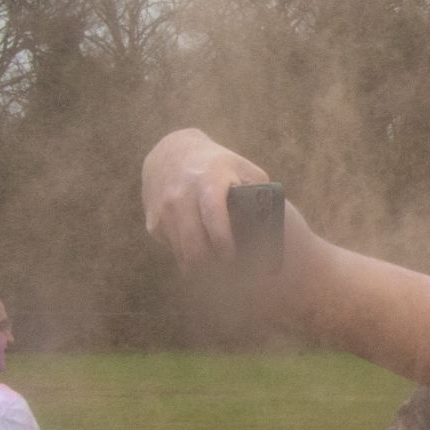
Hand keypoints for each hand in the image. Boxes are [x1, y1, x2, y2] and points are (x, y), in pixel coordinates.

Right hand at [142, 129, 271, 269]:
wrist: (171, 153)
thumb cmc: (217, 165)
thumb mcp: (241, 167)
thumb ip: (260, 190)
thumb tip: (276, 221)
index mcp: (207, 181)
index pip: (213, 216)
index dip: (223, 241)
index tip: (234, 258)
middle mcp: (180, 196)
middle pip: (193, 243)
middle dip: (211, 265)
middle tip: (230, 275)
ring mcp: (163, 210)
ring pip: (181, 252)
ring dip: (200, 268)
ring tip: (220, 274)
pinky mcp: (153, 222)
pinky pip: (173, 250)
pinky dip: (188, 259)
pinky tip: (203, 257)